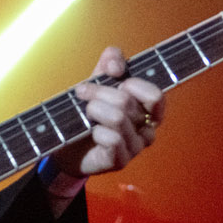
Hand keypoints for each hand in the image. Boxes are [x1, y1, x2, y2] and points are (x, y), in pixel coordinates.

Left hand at [50, 46, 164, 178]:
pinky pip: (112, 140)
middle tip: (83, 92)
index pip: (155, 95)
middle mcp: (147, 129)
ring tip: (87, 112)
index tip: (113, 78)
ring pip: (118, 119)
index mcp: (149, 110)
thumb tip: (117, 67)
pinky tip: (91, 133)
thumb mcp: (99, 79)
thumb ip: (111, 61)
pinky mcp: (120, 161)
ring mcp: (135, 147)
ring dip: (94, 109)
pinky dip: (96, 131)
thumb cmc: (89, 111)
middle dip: (99, 92)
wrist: (67, 144)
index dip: (132, 84)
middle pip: (127, 102)